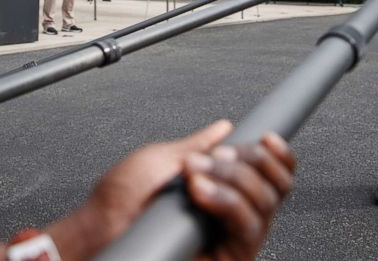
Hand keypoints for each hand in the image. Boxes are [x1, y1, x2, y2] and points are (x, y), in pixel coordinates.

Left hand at [64, 119, 292, 258]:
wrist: (99, 226)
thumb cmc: (120, 198)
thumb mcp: (165, 159)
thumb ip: (200, 145)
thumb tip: (224, 129)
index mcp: (223, 190)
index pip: (270, 176)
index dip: (278, 156)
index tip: (267, 138)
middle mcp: (233, 216)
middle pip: (276, 187)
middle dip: (251, 161)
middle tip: (218, 156)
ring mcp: (231, 239)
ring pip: (265, 205)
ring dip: (234, 178)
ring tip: (196, 173)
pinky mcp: (229, 258)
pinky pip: (248, 230)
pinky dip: (227, 202)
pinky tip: (200, 189)